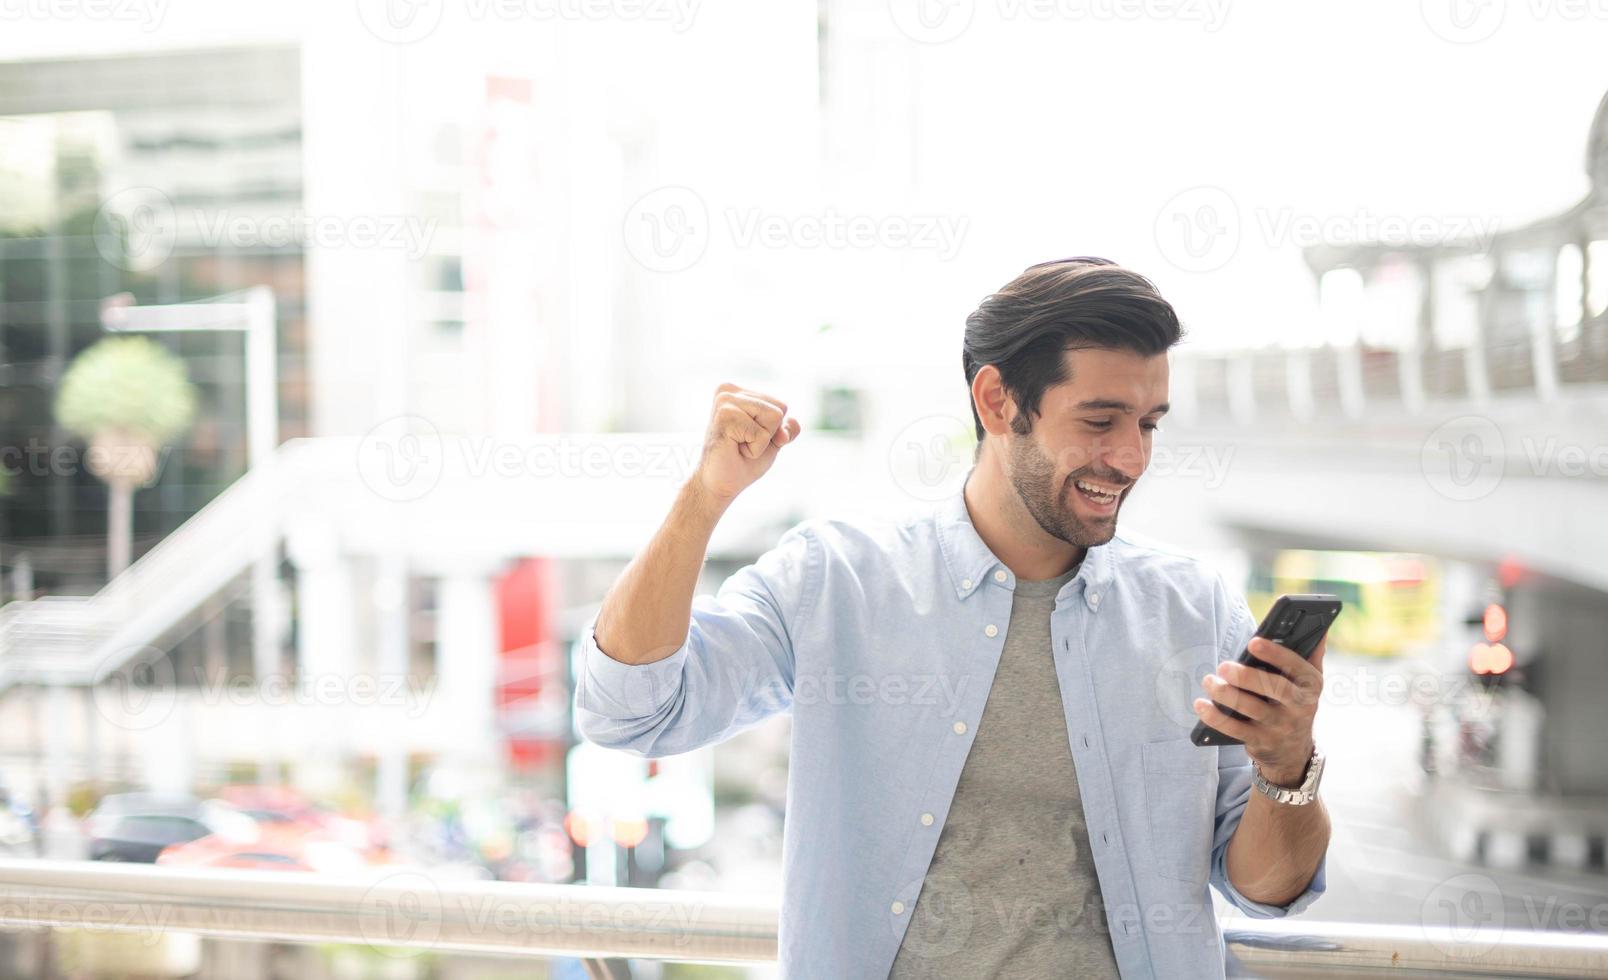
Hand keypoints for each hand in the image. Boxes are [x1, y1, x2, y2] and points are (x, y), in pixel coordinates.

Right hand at [694, 383, 800, 502]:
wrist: (719, 484)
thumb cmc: (743, 462)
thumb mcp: (772, 442)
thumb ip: (786, 428)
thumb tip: (793, 420)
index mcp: (738, 391)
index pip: (780, 405)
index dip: (773, 430)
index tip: (749, 439)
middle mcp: (729, 390)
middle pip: (780, 408)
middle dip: (768, 434)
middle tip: (742, 444)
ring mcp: (724, 401)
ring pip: (774, 417)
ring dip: (761, 441)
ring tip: (738, 445)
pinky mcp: (724, 416)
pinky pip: (762, 433)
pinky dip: (754, 449)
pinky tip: (734, 449)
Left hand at [1193, 635, 1325, 785]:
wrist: (1293, 750)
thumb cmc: (1294, 701)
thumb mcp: (1308, 681)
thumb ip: (1311, 652)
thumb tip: (1319, 622)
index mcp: (1310, 684)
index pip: (1296, 666)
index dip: (1275, 654)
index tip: (1253, 642)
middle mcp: (1300, 706)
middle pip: (1274, 688)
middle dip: (1246, 676)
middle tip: (1223, 665)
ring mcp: (1280, 726)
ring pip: (1252, 709)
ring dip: (1226, 694)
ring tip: (1208, 681)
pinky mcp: (1261, 742)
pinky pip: (1235, 730)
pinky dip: (1215, 717)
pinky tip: (1200, 704)